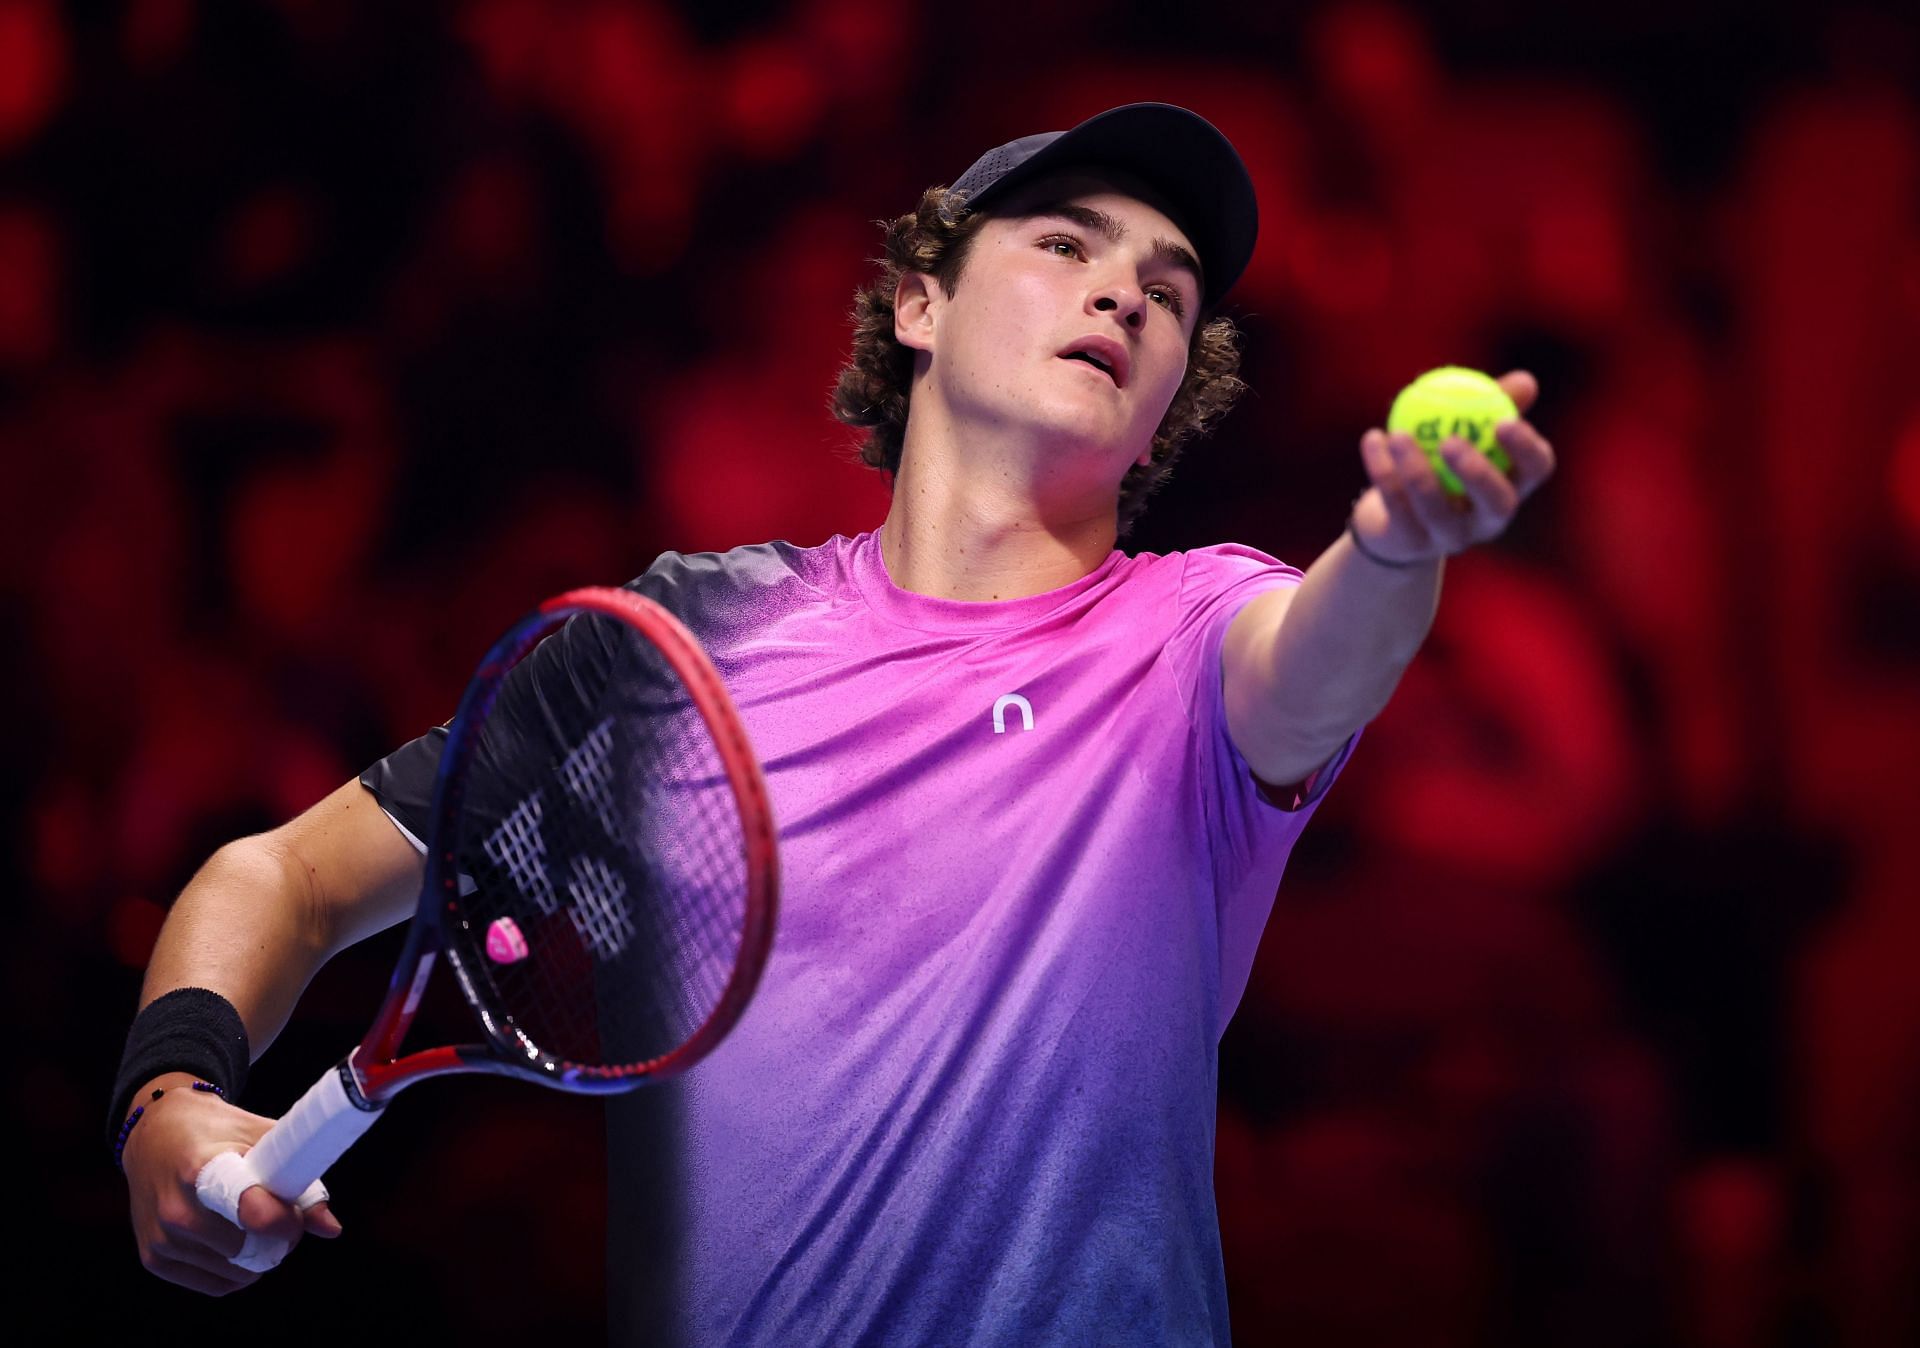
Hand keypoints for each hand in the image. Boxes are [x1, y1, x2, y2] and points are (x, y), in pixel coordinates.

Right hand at [122, 1072, 342, 1293]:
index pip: (250, 1210)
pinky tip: (240, 1243)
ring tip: (259, 1225)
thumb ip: (299, 1179)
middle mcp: (175, 1209)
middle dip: (280, 1239)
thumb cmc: (219, 1133)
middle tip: (284, 1217)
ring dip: (261, 1257)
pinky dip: (238, 1271)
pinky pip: (217, 1285)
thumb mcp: (262, 1138)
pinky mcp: (153, 1259)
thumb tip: (332, 1229)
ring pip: (237, 1272)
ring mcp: (161, 1238)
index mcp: (201, 1169)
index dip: (284, 1219)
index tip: (295, 1213)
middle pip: (248, 1249)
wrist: (155, 1134)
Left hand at [1350, 370, 1556, 564]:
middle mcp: (1487, 518)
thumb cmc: (1440, 461)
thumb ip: (1491, 403)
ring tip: (1399, 435)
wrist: (1392, 519)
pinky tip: (1374, 439)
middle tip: (1451, 442)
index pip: (1536, 469)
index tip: (1505, 421)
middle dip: (1478, 473)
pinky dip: (1383, 471)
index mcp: (1510, 484)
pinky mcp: (1412, 544)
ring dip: (1416, 470)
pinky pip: (1396, 506)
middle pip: (1497, 502)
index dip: (1527, 448)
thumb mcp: (1465, 429)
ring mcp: (1450, 536)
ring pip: (1437, 508)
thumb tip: (1526, 380)